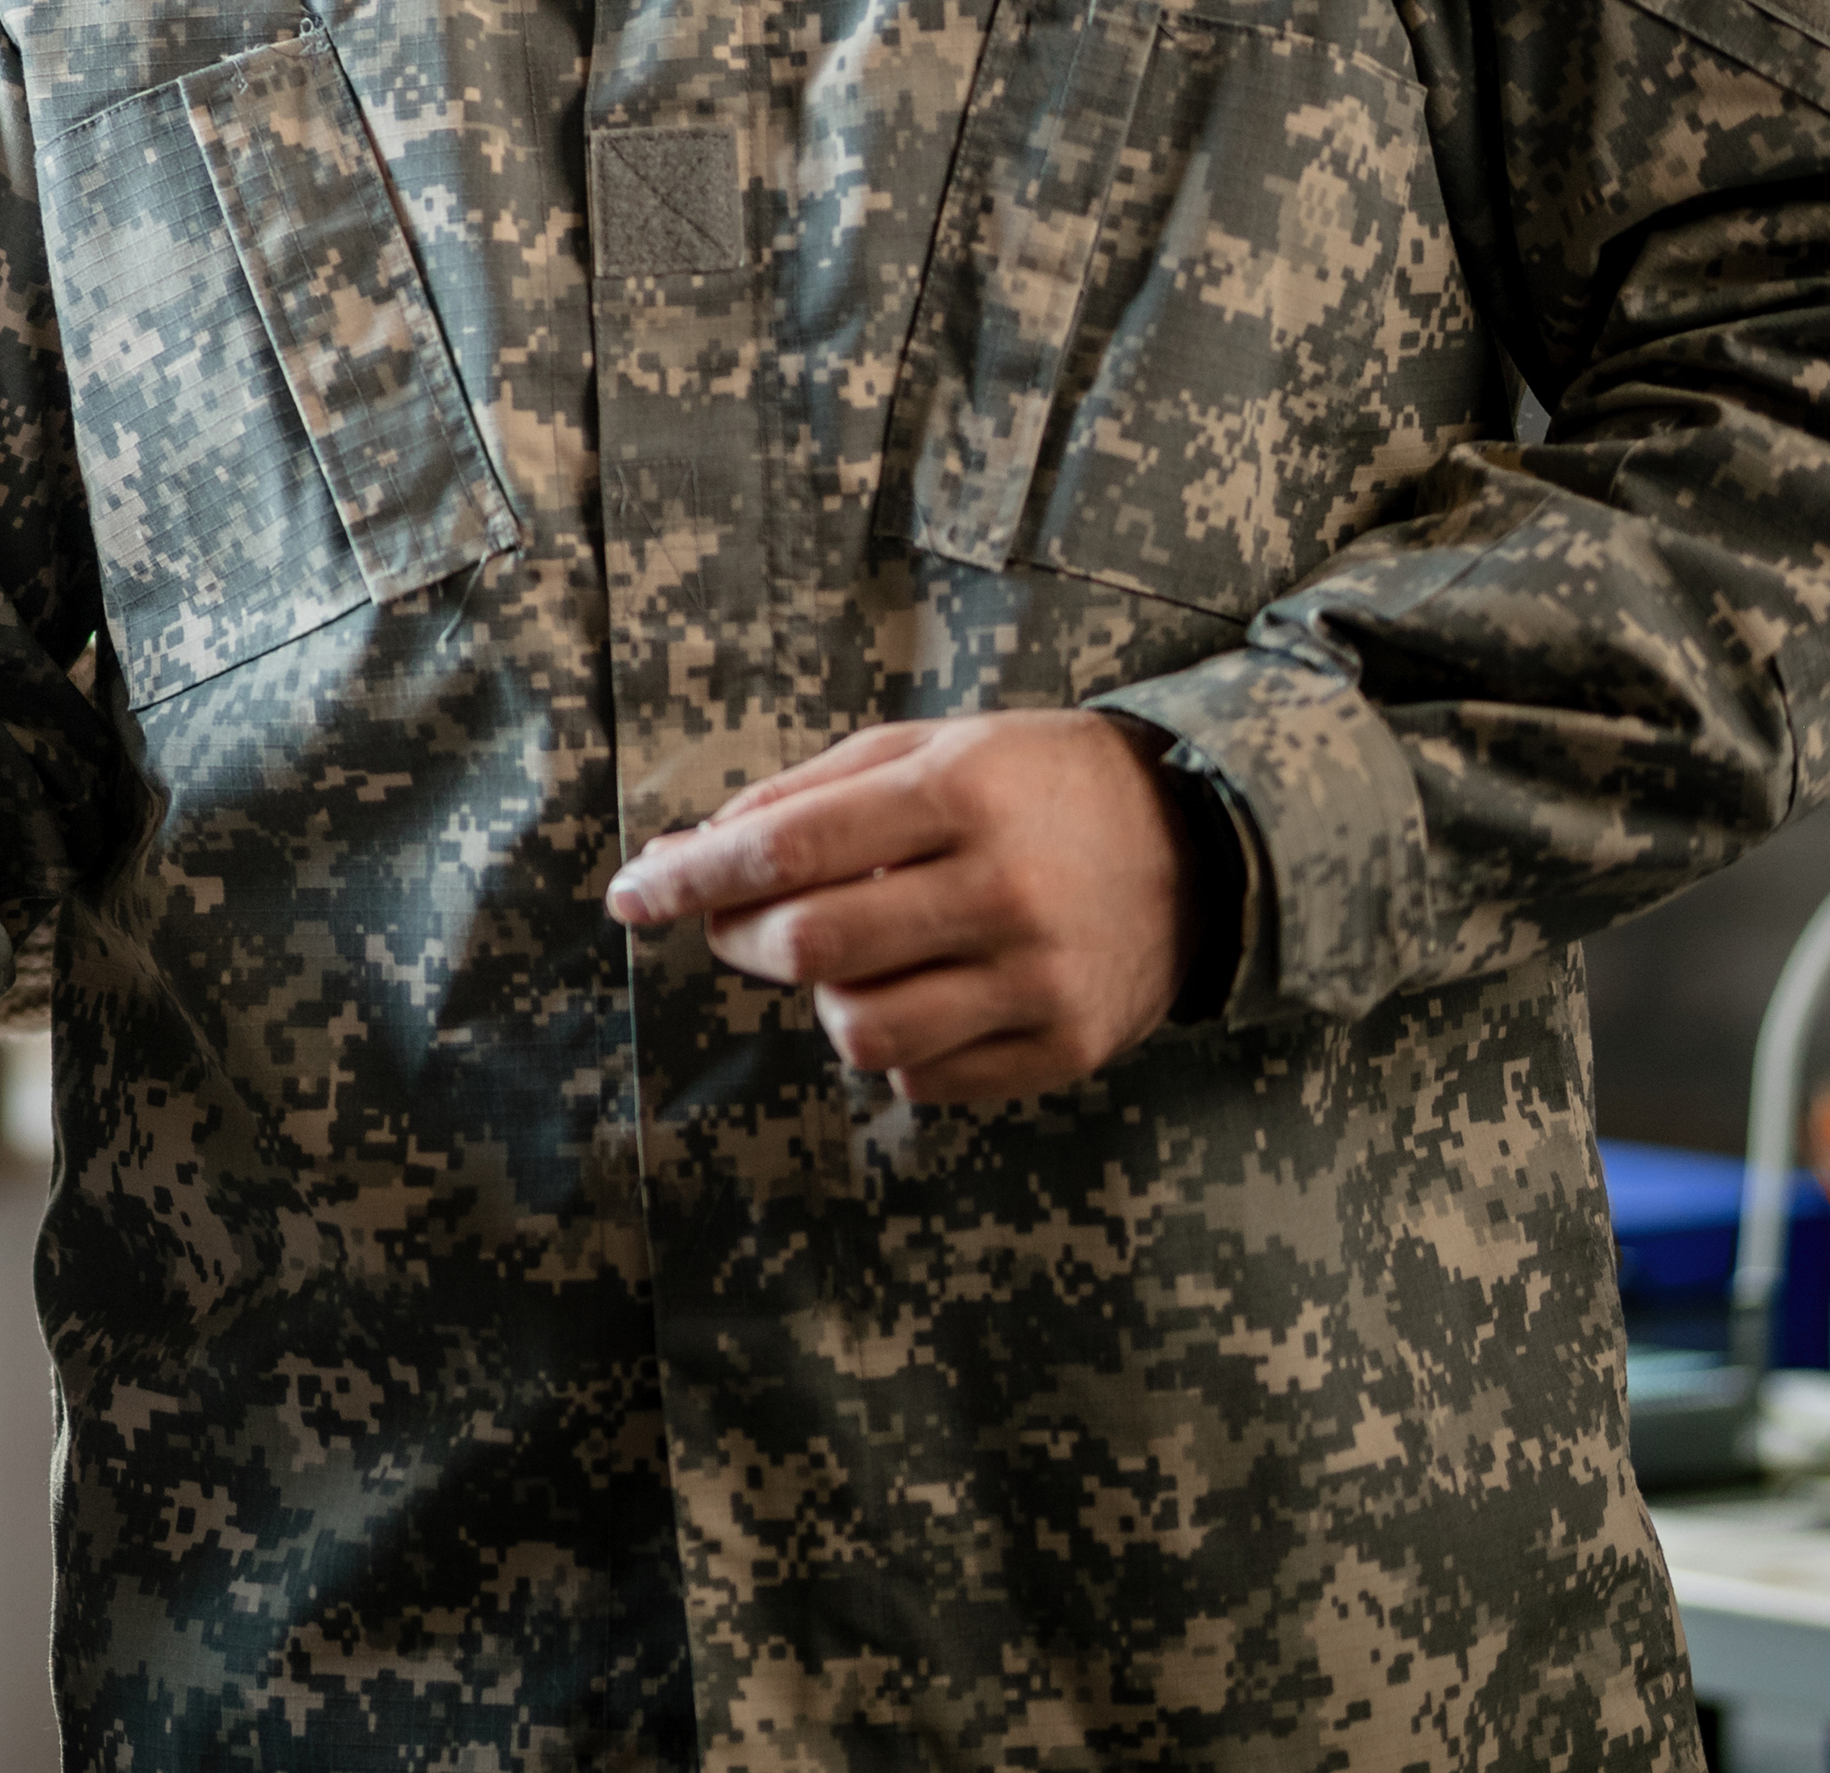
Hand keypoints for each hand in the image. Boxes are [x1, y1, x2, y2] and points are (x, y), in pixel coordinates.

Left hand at [602, 710, 1185, 1104]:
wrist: (1200, 844)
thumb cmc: (1034, 785)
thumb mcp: (929, 749)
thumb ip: (808, 792)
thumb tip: (691, 848)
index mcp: (960, 795)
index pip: (788, 846)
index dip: (691, 877)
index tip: (629, 896)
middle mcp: (1003, 890)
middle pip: (813, 947)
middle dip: (740, 940)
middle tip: (734, 923)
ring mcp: (1040, 980)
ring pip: (861, 1031)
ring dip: (822, 1000)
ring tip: (846, 962)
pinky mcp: (1067, 1048)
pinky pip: (924, 1080)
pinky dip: (893, 1047)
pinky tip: (918, 995)